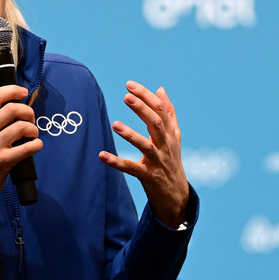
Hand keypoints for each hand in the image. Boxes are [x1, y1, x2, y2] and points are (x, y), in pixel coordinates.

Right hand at [0, 84, 42, 235]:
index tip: (23, 92)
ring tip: (32, 136)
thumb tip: (13, 107)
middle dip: (28, 112)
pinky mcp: (2, 161)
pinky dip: (37, 145)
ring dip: (33, 129)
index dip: (12, 90)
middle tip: (30, 120)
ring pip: (22, 127)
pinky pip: (28, 147)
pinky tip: (35, 146)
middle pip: (12, 109)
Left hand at [99, 81, 189, 228]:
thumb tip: (160, 89)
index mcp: (170, 133)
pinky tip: (102, 156)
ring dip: (130, 135)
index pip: (160, 110)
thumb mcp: (172, 136)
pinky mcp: (148, 176)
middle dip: (142, 109)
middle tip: (126, 97)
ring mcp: (157, 161)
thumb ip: (168, 112)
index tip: (130, 85)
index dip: (146, 96)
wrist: (176, 194)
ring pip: (146, 146)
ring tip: (115, 124)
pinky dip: (116, 162)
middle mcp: (165, 145)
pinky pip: (131, 168)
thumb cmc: (171, 160)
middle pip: (156, 123)